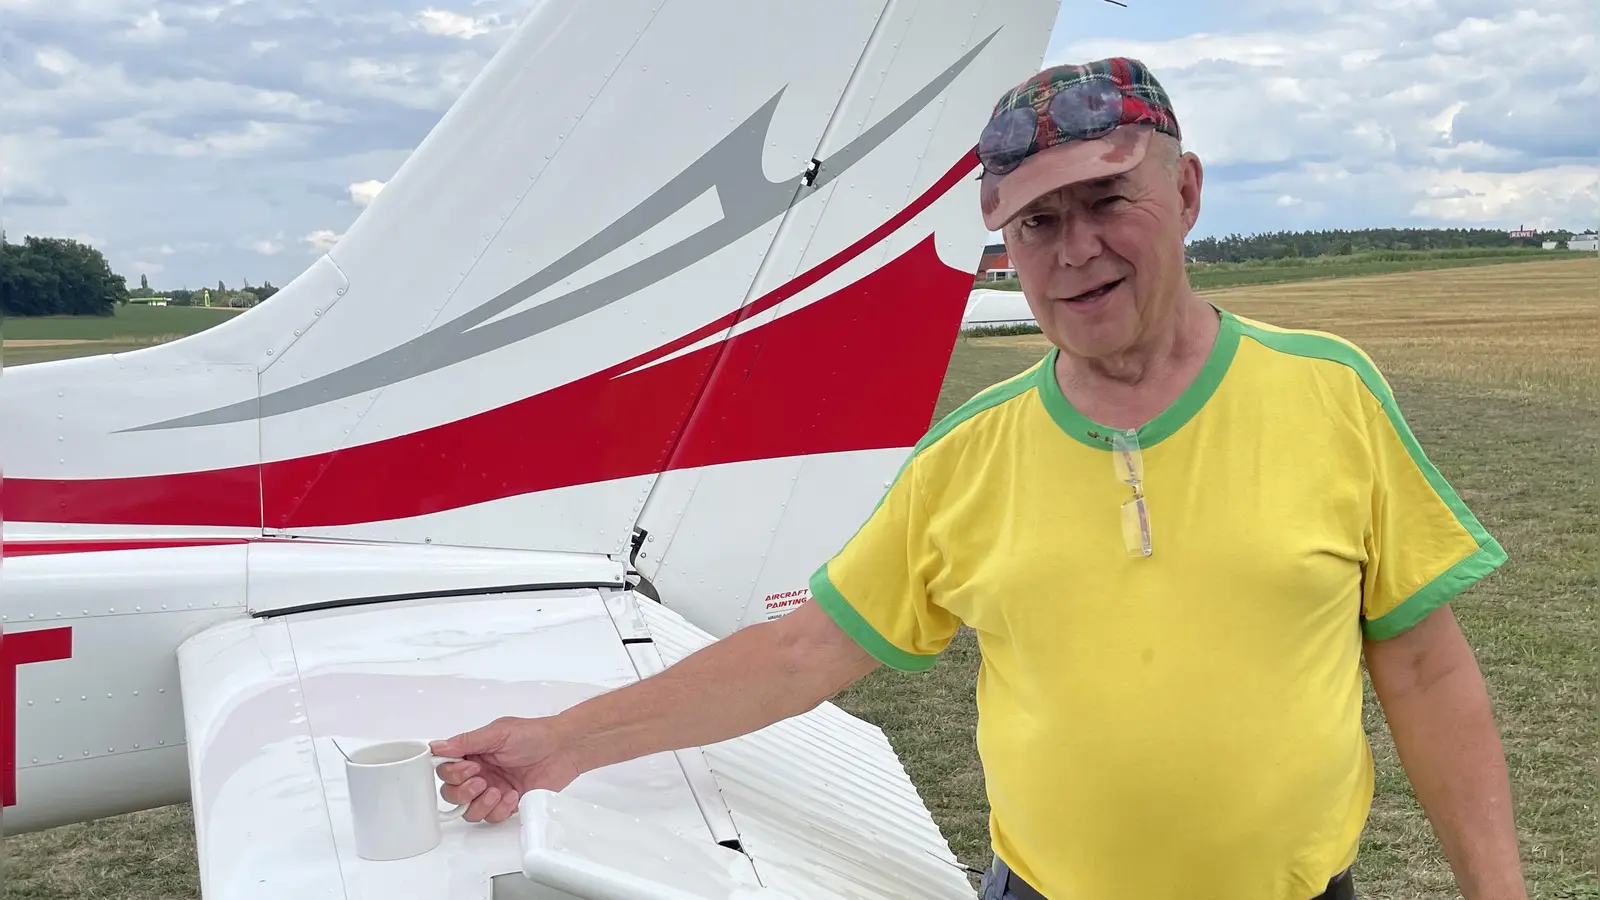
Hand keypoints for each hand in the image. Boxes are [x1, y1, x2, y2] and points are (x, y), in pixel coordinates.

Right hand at [431, 716, 581, 823]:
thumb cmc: (534, 735)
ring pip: (468, 811)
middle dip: (463, 791)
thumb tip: (437, 746)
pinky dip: (499, 810)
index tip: (469, 767)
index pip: (446, 769)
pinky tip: (512, 795)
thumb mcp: (498, 732)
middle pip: (452, 793)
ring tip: (497, 791)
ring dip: (479, 804)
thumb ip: (467, 742)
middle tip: (481, 780)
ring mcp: (492, 790)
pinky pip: (491, 817)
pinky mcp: (507, 804)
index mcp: (473, 753)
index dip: (452, 773)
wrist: (563, 749)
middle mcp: (479, 773)